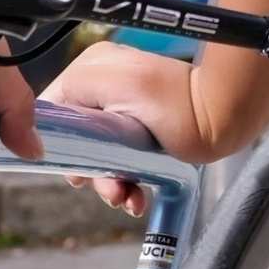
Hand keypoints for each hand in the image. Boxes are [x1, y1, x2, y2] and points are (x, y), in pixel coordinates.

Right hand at [44, 41, 256, 215]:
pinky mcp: (139, 136)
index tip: (74, 169)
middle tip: (109, 188)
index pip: (50, 113)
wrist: (223, 120)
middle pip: (74, 142)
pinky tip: (136, 199)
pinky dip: (126, 182)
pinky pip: (119, 162)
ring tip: (126, 198)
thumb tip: (45, 128)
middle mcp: (102, 89)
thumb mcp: (114, 86)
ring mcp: (121, 115)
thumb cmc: (176, 102)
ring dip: (109, 184)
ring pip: (96, 158)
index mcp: (90, 69)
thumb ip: (72, 97)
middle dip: (90, 171)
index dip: (57, 145)